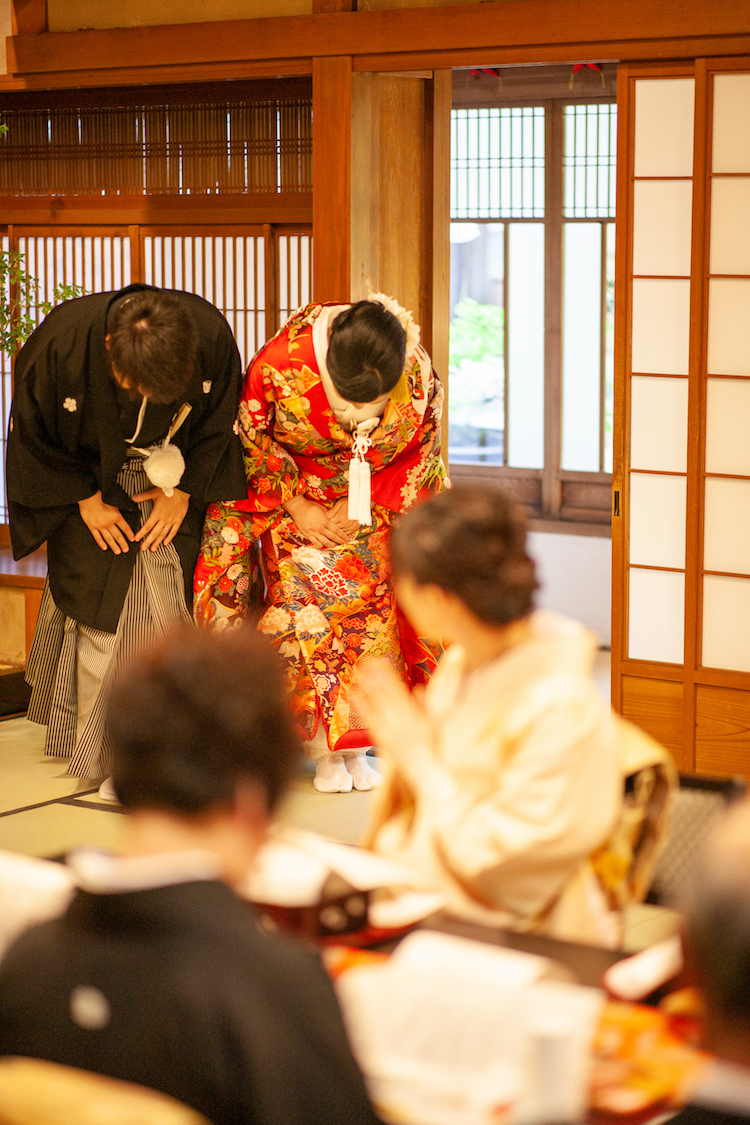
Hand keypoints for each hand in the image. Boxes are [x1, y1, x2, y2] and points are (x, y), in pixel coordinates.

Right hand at [78, 491, 134, 553]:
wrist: (88, 496)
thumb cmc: (102, 496)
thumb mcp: (115, 501)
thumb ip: (122, 508)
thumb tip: (131, 509)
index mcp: (116, 516)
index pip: (125, 528)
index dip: (129, 534)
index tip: (132, 539)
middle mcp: (109, 523)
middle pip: (118, 535)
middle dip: (123, 543)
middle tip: (126, 550)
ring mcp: (100, 526)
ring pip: (108, 538)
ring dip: (114, 546)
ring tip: (118, 552)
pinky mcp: (92, 526)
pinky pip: (97, 537)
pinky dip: (101, 543)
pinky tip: (104, 547)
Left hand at [132, 487, 189, 551]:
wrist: (181, 490)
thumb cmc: (168, 491)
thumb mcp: (153, 492)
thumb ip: (143, 496)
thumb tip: (133, 498)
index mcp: (157, 513)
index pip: (147, 526)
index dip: (141, 533)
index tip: (137, 539)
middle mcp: (164, 519)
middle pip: (154, 533)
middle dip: (148, 541)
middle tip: (143, 548)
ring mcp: (171, 521)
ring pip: (163, 534)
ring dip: (158, 542)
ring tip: (153, 549)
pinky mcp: (178, 520)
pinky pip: (173, 531)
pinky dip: (169, 537)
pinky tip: (166, 542)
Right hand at [283, 495, 348, 548]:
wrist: (298, 508)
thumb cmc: (311, 506)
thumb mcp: (322, 509)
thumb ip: (329, 515)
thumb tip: (333, 519)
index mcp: (325, 522)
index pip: (337, 531)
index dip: (342, 535)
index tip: (346, 538)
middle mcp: (321, 529)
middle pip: (333, 537)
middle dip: (340, 541)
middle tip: (344, 542)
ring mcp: (314, 533)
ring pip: (325, 542)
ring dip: (331, 545)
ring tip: (334, 545)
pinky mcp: (308, 535)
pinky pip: (315, 543)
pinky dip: (320, 545)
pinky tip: (323, 545)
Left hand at [328, 497, 359, 538]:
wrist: (363, 504)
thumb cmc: (351, 502)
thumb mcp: (340, 503)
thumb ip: (333, 510)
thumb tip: (326, 515)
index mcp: (338, 517)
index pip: (329, 523)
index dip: (325, 524)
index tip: (322, 524)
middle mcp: (343, 523)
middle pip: (333, 530)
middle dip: (329, 530)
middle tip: (325, 531)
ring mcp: (349, 526)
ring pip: (340, 533)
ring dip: (336, 534)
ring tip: (331, 535)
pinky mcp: (354, 528)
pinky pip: (347, 534)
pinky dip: (343, 535)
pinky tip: (340, 535)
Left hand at [353, 660, 435, 785]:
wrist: (425, 771)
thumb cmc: (432, 747)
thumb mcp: (434, 723)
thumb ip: (425, 705)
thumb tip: (418, 688)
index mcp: (415, 714)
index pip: (399, 690)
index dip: (388, 674)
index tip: (380, 661)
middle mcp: (401, 721)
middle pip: (385, 694)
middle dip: (375, 676)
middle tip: (364, 660)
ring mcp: (389, 730)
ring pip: (375, 703)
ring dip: (366, 686)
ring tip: (356, 671)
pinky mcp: (381, 739)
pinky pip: (369, 719)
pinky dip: (360, 705)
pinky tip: (352, 694)